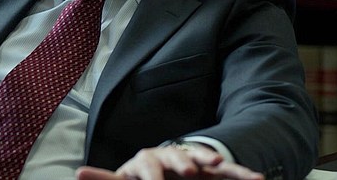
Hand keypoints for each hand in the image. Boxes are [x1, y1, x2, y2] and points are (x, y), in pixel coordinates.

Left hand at [75, 144, 264, 179]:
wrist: (172, 169)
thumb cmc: (144, 175)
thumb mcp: (128, 179)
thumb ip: (107, 179)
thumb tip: (79, 172)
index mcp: (147, 163)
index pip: (146, 165)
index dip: (147, 173)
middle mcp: (170, 160)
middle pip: (176, 158)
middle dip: (183, 163)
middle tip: (187, 172)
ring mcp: (193, 165)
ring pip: (204, 161)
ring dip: (213, 163)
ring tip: (222, 168)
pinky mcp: (211, 171)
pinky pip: (227, 171)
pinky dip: (239, 173)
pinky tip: (257, 178)